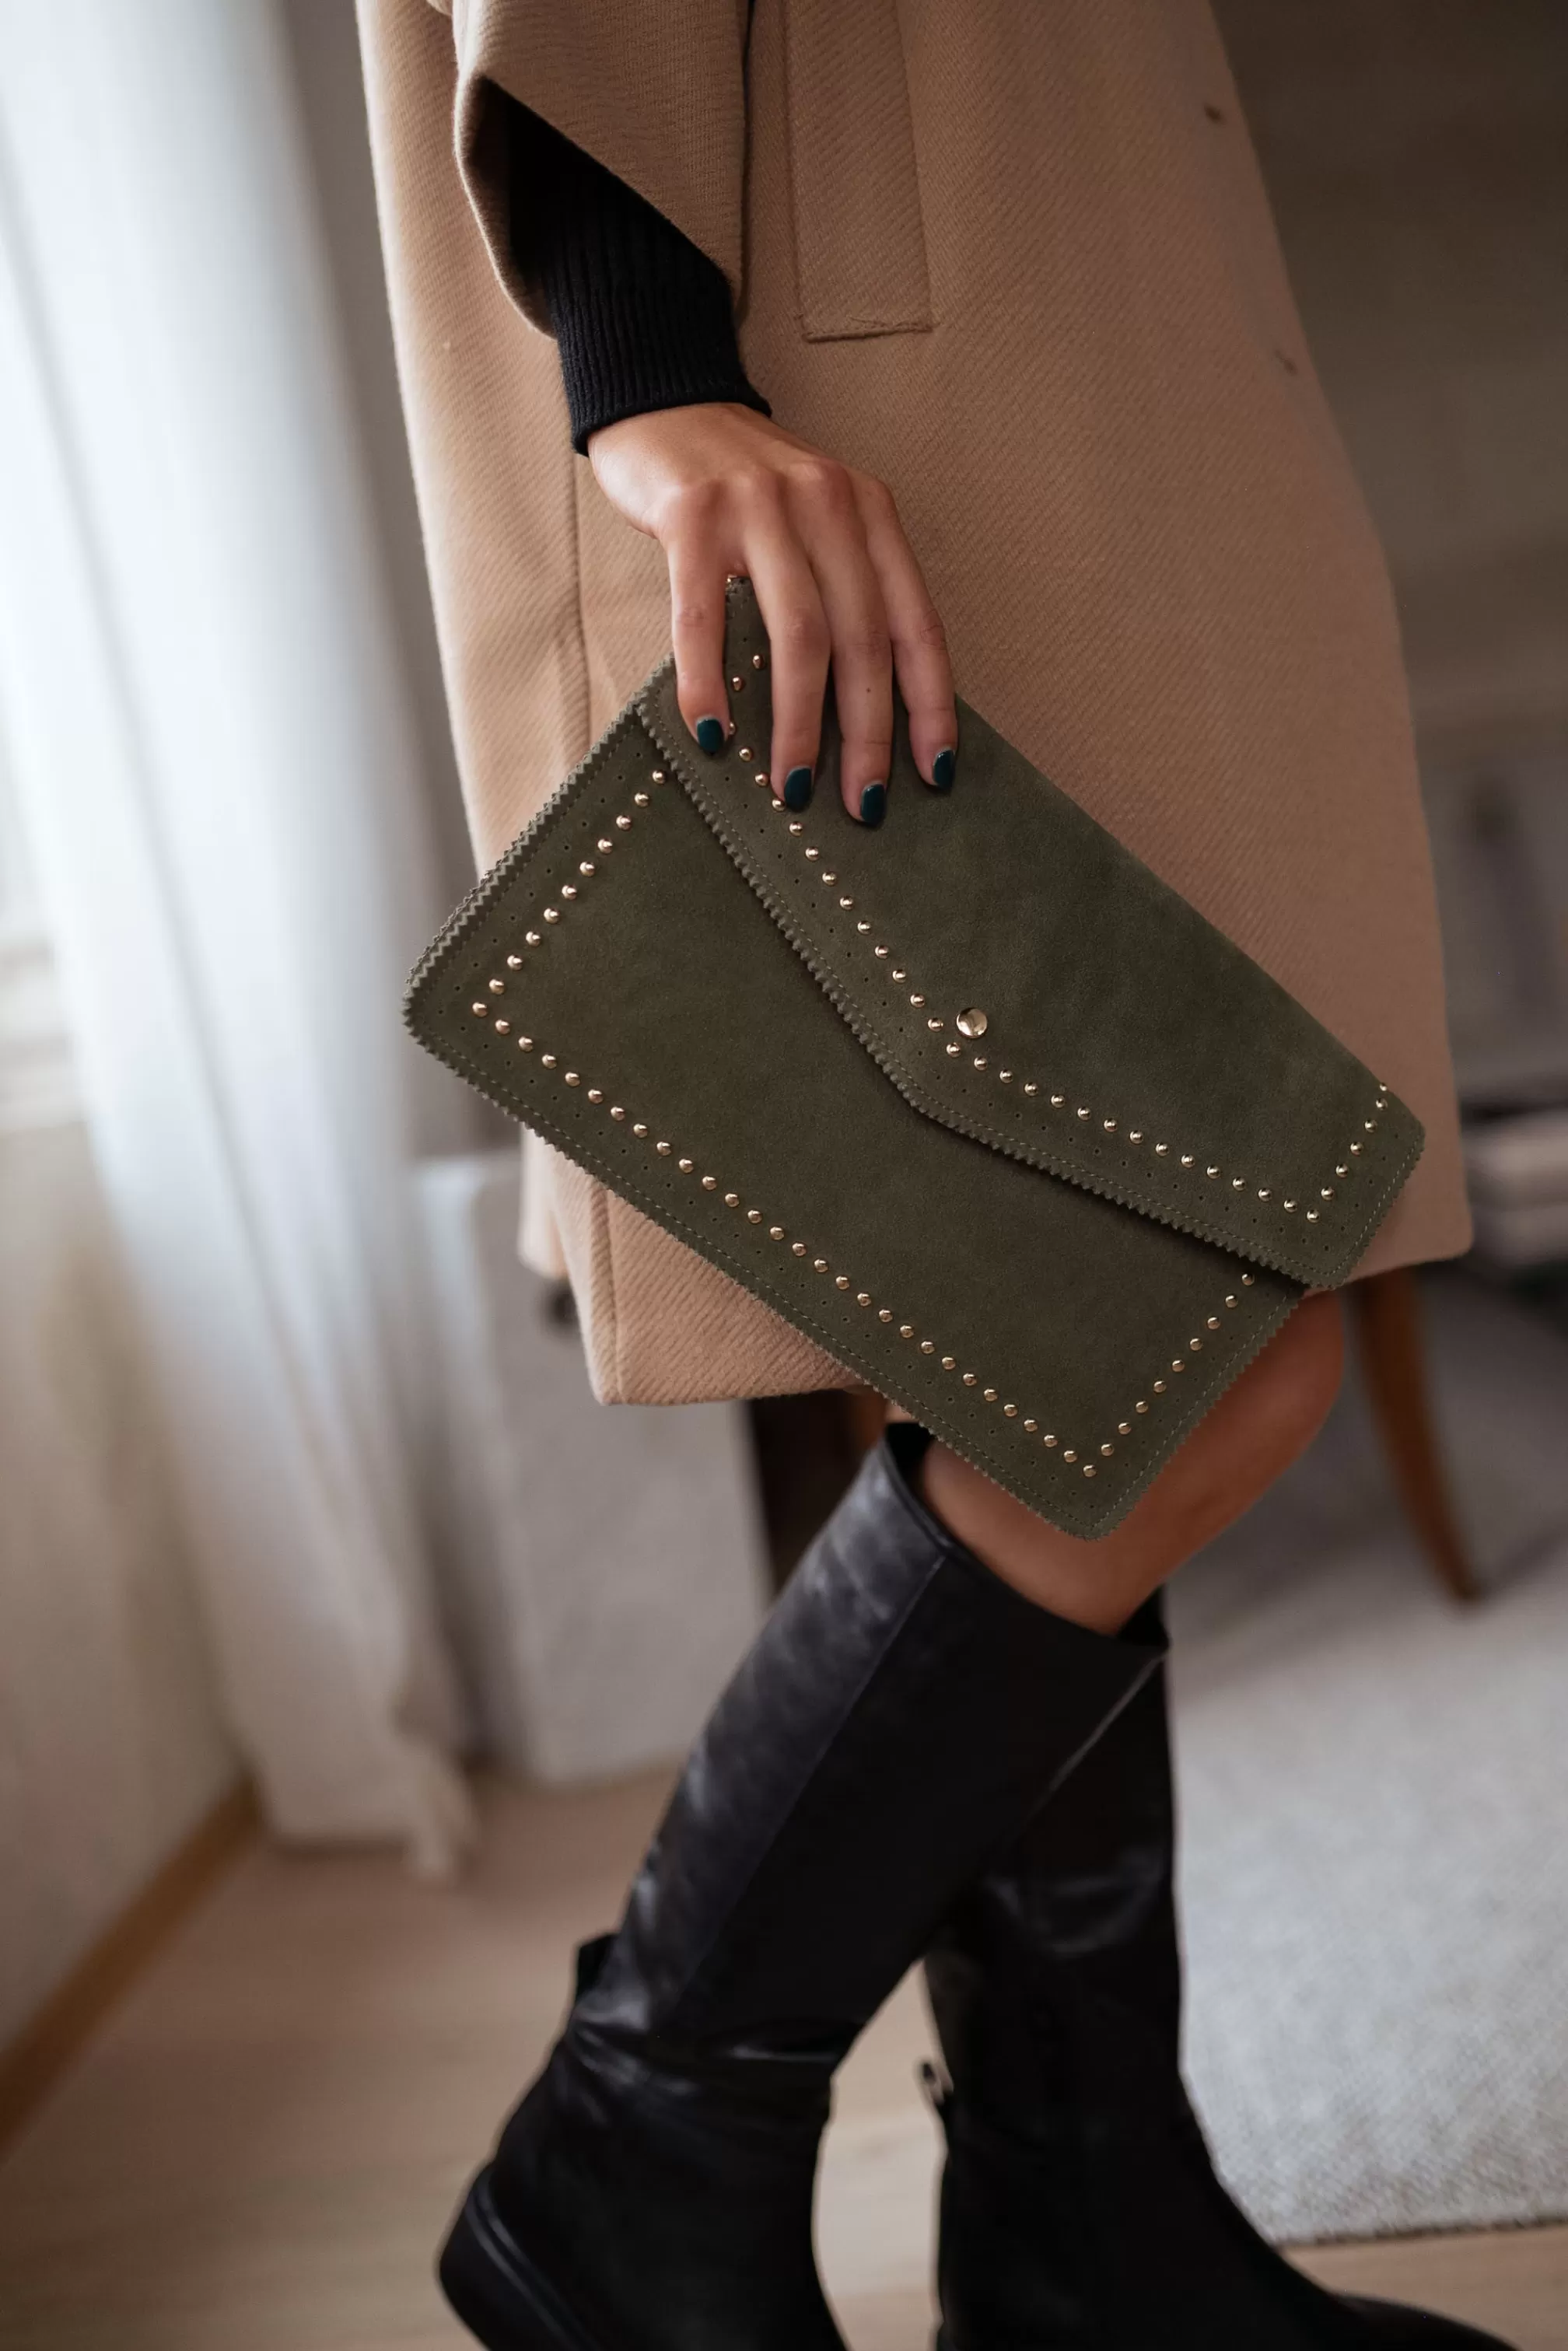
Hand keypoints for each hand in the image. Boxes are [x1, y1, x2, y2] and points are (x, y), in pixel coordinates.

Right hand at [587, 402, 956, 822]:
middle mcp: (825, 504)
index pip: (915, 622)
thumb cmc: (744, 487)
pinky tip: (713, 734)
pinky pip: (704, 618)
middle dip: (867, 734)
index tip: (935, 771)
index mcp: (868, 513)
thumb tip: (863, 709)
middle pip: (863, 639)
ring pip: (798, 635)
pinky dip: (709, 684)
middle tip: (862, 805)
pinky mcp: (692, 514)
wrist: (664, 399)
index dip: (931, 703)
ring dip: (798, 724)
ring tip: (792, 787)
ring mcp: (759, 506)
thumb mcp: (815, 522)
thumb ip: (844, 588)